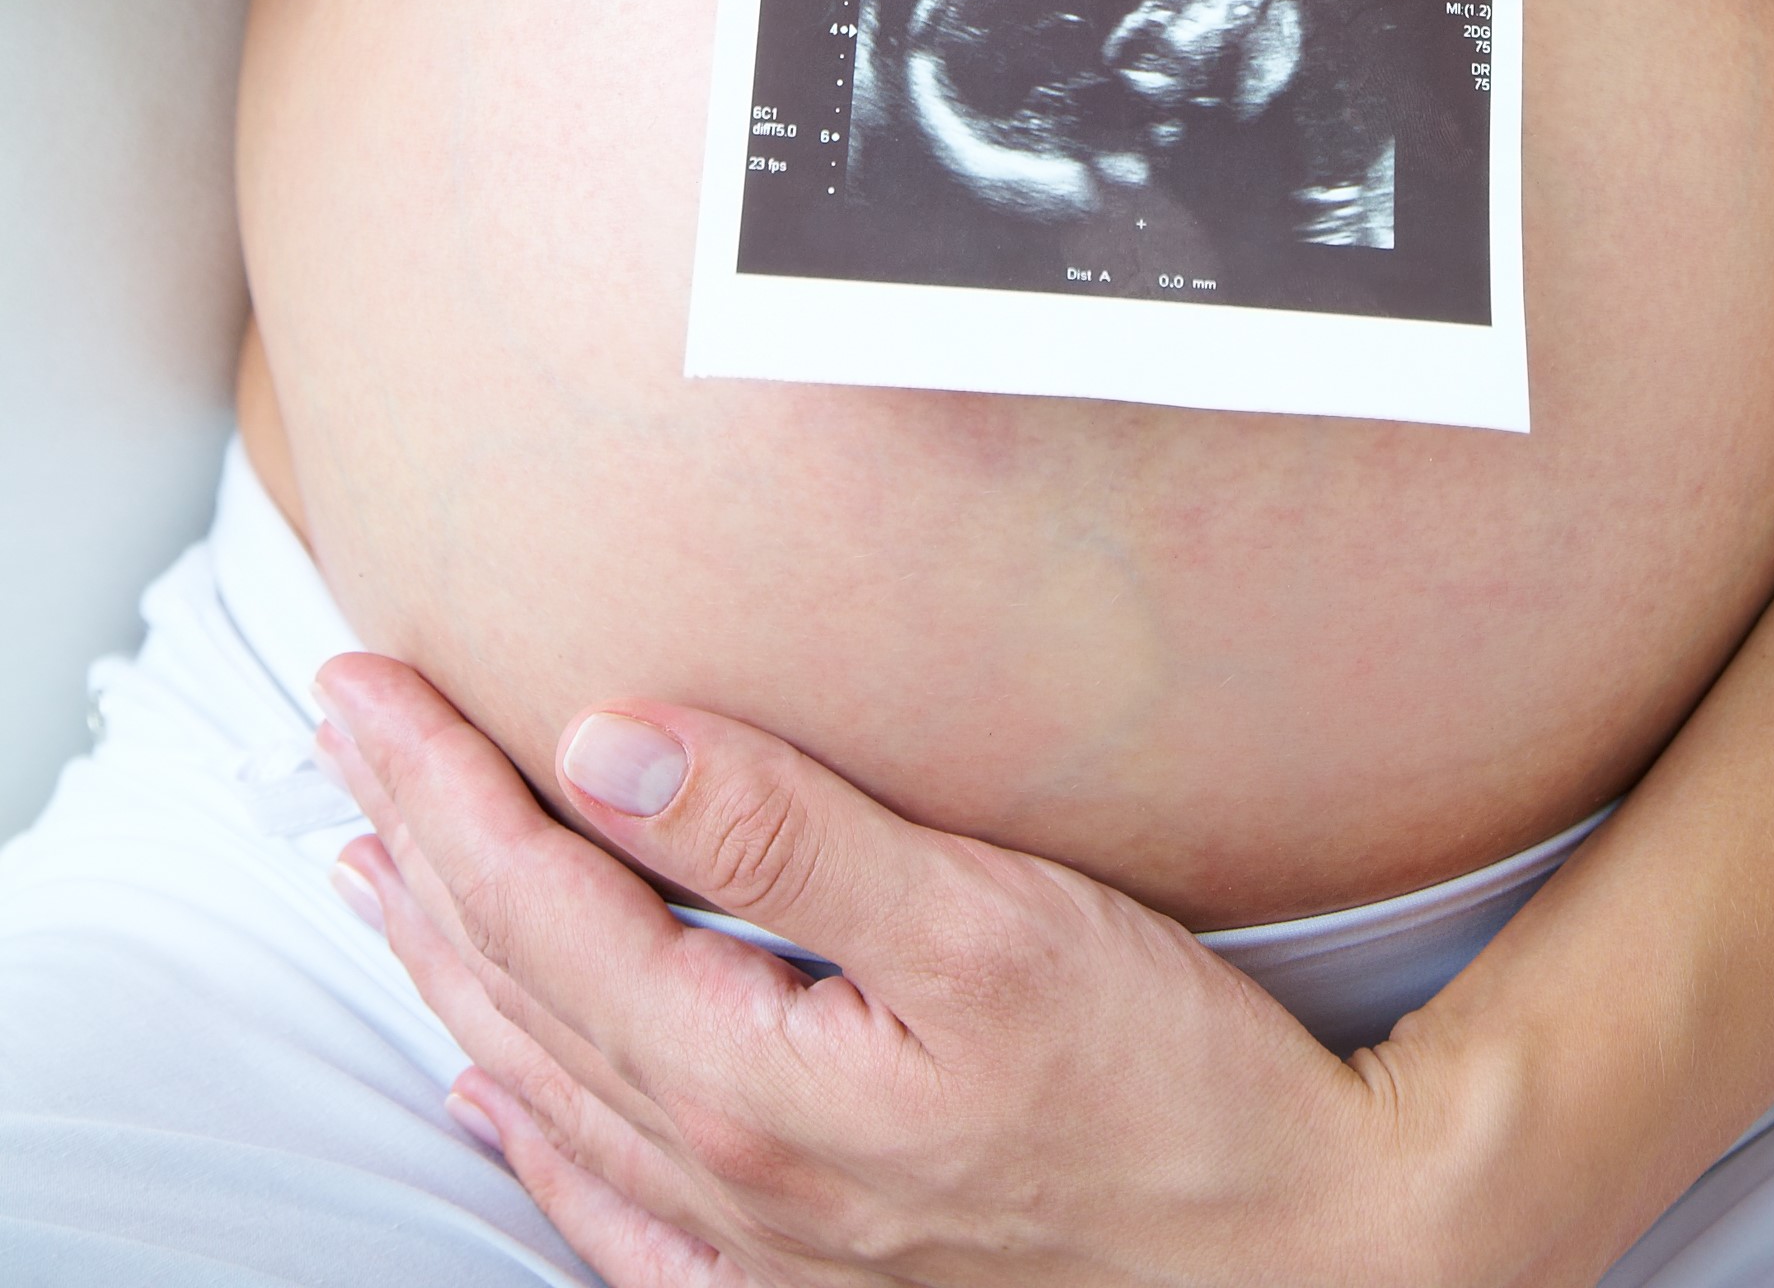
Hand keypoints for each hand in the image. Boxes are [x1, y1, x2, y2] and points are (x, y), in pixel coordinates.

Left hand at [313, 655, 1507, 1287]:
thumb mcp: (986, 924)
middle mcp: (725, 1179)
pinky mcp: (808, 1277)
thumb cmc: (1167, 1087)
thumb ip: (788, 836)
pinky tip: (498, 1098)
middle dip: (411, 851)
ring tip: (376, 878)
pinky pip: (611, 1210)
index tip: (365, 685)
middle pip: (515, 989)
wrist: (1294, 1254)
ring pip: (543, 1089)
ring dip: (448, 970)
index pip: (538, 904)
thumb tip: (613, 744)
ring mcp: (759, 1246)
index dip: (438, 784)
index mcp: (748, 1081)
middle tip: (339, 736)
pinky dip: (532, 1132)